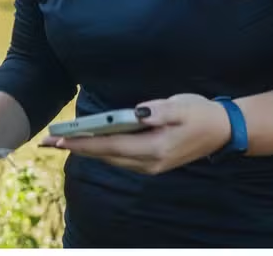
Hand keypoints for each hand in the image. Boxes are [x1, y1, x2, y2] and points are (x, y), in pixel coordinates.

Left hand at [40, 94, 231, 174]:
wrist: (224, 130)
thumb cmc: (200, 113)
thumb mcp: (181, 106)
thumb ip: (157, 110)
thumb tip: (136, 112)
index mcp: (155, 148)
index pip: (110, 146)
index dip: (83, 143)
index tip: (59, 140)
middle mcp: (150, 163)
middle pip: (105, 156)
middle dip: (76, 148)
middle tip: (48, 141)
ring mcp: (151, 166)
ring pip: (110, 159)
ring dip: (86, 151)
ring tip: (61, 142)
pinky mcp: (151, 163)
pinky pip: (119, 159)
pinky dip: (101, 151)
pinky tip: (88, 143)